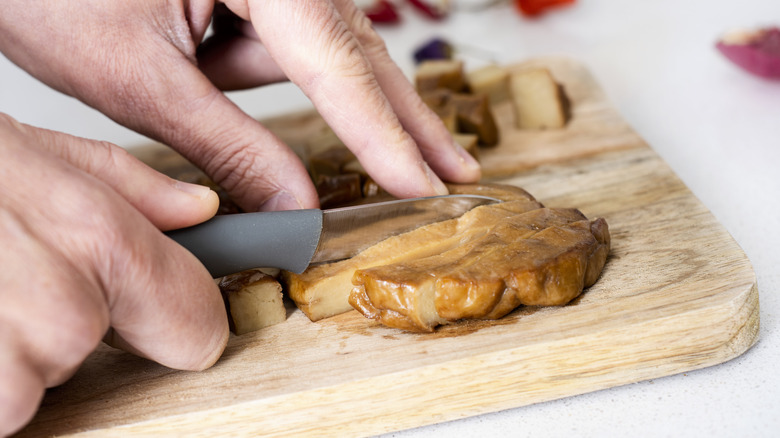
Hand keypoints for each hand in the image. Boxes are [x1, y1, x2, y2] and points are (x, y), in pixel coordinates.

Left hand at [0, 0, 480, 212]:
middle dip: (401, 119)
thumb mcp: (136, 76)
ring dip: (277, 87)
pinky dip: (261, 68)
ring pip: (316, 49)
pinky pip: (284, 38)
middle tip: (452, 169)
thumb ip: (227, 144)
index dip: (382, 135)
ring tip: (185, 63)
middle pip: (359, 50)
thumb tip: (296, 202)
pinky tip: (197, 56)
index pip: (336, 63)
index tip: (420, 186)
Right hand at [0, 114, 228, 435]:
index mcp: (98, 241)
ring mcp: (7, 372)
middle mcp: (62, 313)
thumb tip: (197, 213)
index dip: (175, 320)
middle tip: (3, 280)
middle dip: (64, 326)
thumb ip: (132, 188)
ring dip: (3, 356)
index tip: (148, 316)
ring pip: (37, 387)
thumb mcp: (31, 149)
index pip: (196, 326)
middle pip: (101, 352)